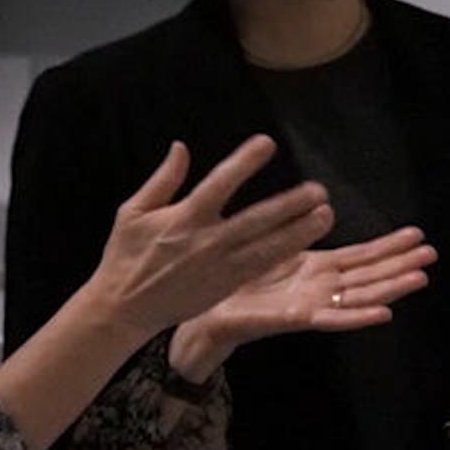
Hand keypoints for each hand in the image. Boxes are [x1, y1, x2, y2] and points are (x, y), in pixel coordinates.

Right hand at [81, 138, 329, 343]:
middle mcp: (207, 241)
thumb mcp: (133, 211)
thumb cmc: (126, 255)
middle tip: (318, 190)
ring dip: (299, 232)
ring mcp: (219, 266)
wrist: (124, 307)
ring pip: (267, 247)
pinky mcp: (225, 285)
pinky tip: (306, 242)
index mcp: (184, 217)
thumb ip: (162, 179)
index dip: (245, 163)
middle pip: (256, 219)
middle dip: (289, 204)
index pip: (220, 183)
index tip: (267, 142)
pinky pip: (261, 268)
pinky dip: (285, 255)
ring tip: (326, 216)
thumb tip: (181, 147)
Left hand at [169, 229, 438, 377]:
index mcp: (314, 268)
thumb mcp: (264, 244)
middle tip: (432, 253)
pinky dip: (360, 317)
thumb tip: (312, 197)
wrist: (203, 315)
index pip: (360, 256)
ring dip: (391, 288)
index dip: (389, 245)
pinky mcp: (297, 320)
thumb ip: (289, 225)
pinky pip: (333, 319)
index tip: (417, 233)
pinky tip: (384, 312)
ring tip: (421, 279)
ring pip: (360, 296)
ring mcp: (312, 305)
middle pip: (369, 275)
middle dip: (401, 264)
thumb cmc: (231, 282)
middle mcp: (319, 288)